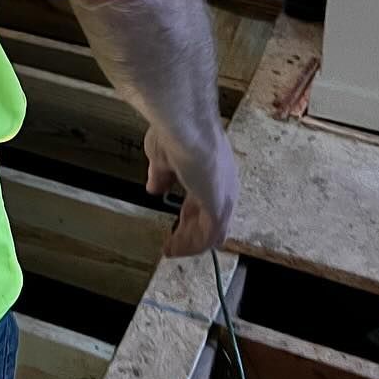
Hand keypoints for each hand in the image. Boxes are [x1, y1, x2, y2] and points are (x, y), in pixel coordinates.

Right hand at [145, 125, 238, 257]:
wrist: (183, 127)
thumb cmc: (175, 133)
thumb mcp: (162, 158)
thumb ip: (161, 175)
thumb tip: (155, 187)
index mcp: (211, 173)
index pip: (203, 201)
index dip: (189, 215)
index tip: (175, 225)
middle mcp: (223, 187)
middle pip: (209, 219)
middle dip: (189, 233)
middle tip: (172, 245)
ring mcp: (223, 198)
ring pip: (210, 232)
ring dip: (189, 243)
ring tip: (171, 251)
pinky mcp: (219, 208)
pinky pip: (208, 236)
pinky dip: (191, 246)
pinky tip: (175, 249)